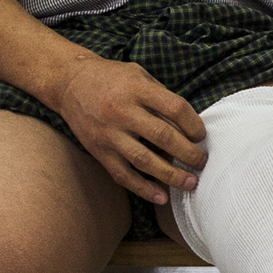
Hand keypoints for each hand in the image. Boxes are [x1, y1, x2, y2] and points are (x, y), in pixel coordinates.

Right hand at [40, 56, 207, 204]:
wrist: (70, 83)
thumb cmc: (111, 78)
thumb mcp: (138, 75)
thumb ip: (161, 96)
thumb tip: (188, 124)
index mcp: (137, 88)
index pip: (174, 108)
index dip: (193, 124)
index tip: (201, 135)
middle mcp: (122, 111)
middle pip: (163, 136)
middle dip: (188, 153)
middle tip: (202, 162)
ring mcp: (109, 134)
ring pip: (144, 160)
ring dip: (171, 175)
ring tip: (190, 183)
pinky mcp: (99, 151)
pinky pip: (123, 174)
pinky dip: (143, 188)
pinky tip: (161, 197)